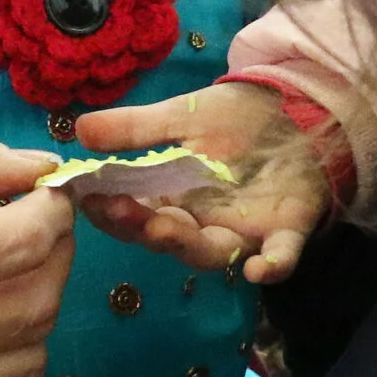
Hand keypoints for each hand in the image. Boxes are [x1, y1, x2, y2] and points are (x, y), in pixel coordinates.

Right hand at [72, 83, 328, 282]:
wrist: (297, 108)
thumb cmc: (234, 118)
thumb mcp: (181, 116)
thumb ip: (134, 128)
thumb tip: (79, 129)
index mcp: (172, 197)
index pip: (132, 214)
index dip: (108, 209)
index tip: (83, 195)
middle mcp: (202, 222)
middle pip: (166, 237)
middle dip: (140, 227)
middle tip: (118, 209)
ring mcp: (243, 230)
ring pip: (210, 251)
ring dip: (185, 245)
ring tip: (161, 229)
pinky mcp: (286, 230)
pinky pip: (280, 255)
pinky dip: (271, 265)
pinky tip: (259, 268)